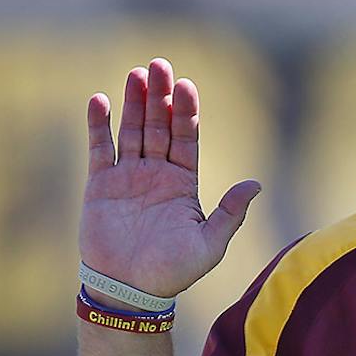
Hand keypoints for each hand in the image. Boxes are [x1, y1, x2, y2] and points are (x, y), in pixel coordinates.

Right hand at [80, 58, 261, 298]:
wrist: (130, 291)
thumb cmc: (172, 272)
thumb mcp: (209, 245)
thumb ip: (229, 213)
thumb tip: (256, 184)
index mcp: (184, 183)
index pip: (186, 138)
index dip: (186, 112)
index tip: (186, 86)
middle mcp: (157, 173)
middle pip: (159, 126)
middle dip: (160, 96)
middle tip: (159, 65)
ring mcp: (128, 177)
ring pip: (132, 131)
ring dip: (133, 102)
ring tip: (135, 74)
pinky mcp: (100, 185)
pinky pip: (100, 149)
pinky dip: (99, 125)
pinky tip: (99, 100)